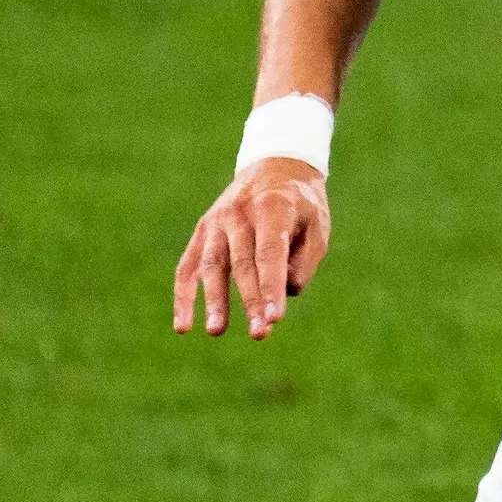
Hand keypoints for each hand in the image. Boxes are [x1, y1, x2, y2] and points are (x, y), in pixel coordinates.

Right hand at [173, 156, 332, 337]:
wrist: (273, 168)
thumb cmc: (301, 205)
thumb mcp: (317, 225)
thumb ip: (306, 260)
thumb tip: (284, 293)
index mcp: (272, 208)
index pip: (270, 253)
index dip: (271, 287)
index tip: (275, 318)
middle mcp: (238, 214)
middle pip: (242, 264)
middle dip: (251, 301)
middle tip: (260, 333)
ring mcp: (215, 222)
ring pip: (212, 266)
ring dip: (214, 301)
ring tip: (217, 331)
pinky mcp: (201, 233)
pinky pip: (187, 267)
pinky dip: (183, 297)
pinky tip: (183, 326)